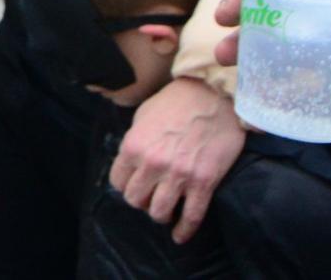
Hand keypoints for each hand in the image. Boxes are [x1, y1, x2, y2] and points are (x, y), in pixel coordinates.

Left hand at [108, 77, 245, 244]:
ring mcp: (178, 175)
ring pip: (159, 213)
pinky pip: (191, 217)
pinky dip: (184, 230)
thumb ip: (135, 141)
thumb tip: (130, 162)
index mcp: (133, 146)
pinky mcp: (203, 182)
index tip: (134, 186)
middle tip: (151, 196)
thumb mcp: (143, 116)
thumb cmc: (175, 103)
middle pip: (136, 201)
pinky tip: (180, 235)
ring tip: (166, 210)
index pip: (118, 182)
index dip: (125, 186)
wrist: (212, 96)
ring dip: (161, 215)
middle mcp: (152, 164)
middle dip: (142, 201)